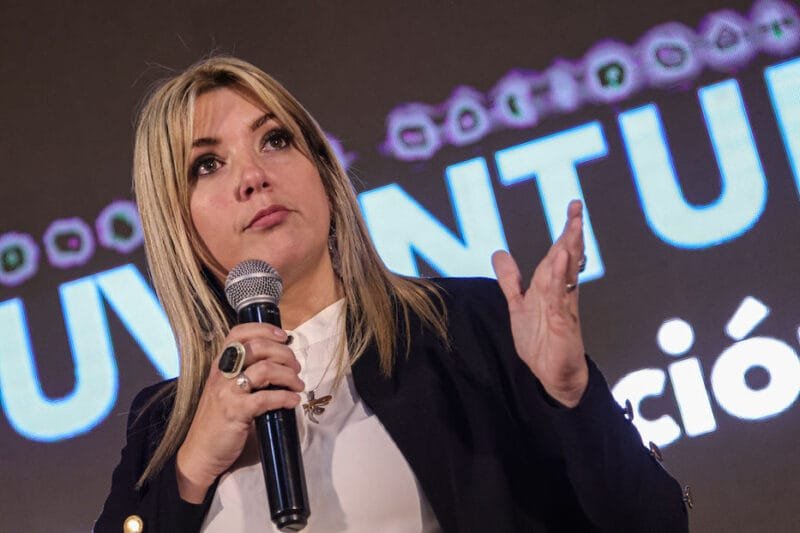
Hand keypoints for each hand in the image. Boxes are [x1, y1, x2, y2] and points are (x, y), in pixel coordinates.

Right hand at [175, 324, 303, 502]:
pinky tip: (293, 401)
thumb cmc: (219, 421)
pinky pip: (266, 398)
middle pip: (257, 347)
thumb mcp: (227, 390)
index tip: (283, 335)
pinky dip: (285, 397)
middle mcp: (221, 373)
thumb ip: (246, 374)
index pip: (238, 333)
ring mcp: (226, 392)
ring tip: (298, 385)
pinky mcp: (235, 412)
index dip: (263, 329)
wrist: (200, 453)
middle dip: (284, 353)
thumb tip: (281, 364)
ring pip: (264, 370)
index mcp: (220, 365)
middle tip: (296, 366)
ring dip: (288, 375)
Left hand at [491, 199, 587, 407]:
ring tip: (573, 225)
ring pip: (567, 272)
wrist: (552, 375)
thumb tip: (499, 253)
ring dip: (570, 248)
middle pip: (567, 257)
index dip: (566, 231)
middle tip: (577, 207)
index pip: (560, 252)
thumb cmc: (541, 341)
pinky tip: (562, 258)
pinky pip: (561, 295)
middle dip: (572, 231)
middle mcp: (562, 292)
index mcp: (553, 287)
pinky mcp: (563, 322)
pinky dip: (561, 276)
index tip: (574, 208)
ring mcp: (564, 306)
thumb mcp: (518, 305)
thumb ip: (511, 280)